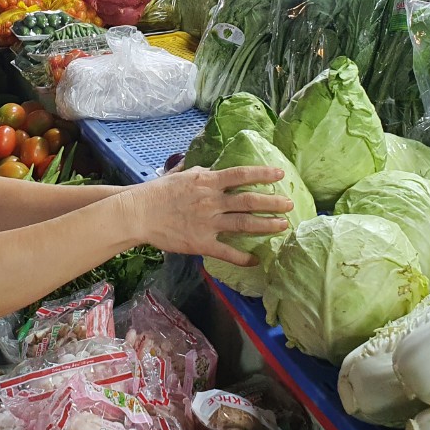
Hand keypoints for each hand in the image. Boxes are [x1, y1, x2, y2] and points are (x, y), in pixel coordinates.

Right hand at [125, 166, 291, 266]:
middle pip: (249, 201)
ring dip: (266, 225)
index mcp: (207, 181)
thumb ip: (201, 173)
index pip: (240, 175)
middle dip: (272, 203)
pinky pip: (227, 251)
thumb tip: (214, 169)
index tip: (280, 174)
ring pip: (244, 224)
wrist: (139, 213)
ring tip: (283, 226)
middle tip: (290, 204)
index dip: (262, 174)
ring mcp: (208, 223)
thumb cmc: (157, 192)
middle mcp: (211, 201)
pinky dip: (243, 257)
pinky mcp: (201, 243)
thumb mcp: (181, 175)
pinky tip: (256, 260)